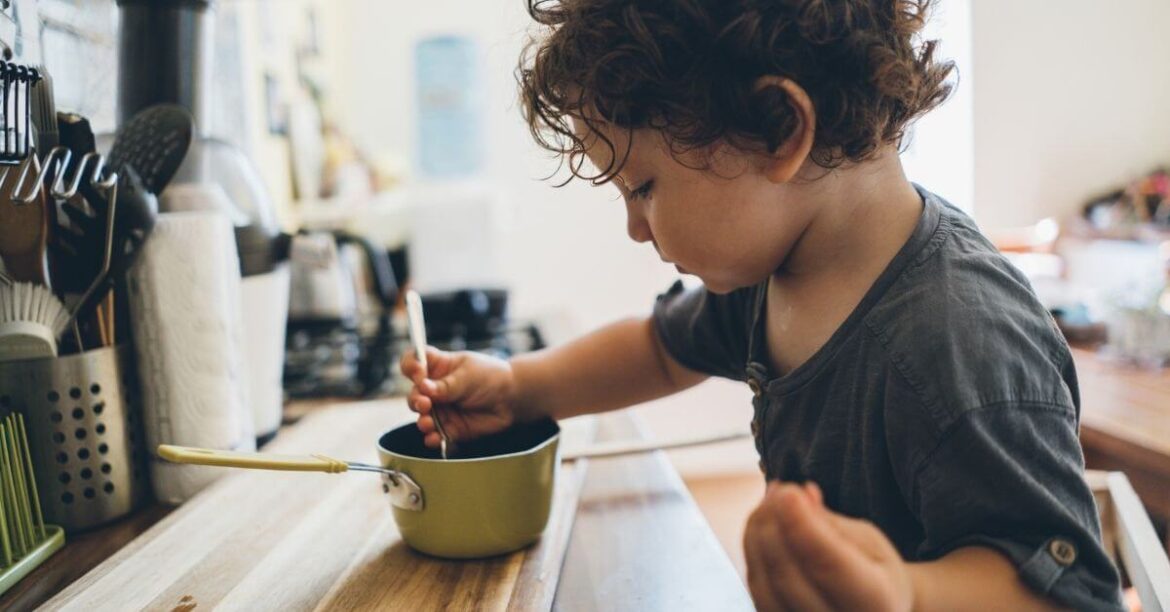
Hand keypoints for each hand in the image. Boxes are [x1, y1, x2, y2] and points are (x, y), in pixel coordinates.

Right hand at [400, 347, 518, 447]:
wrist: (510, 398)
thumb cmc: (490, 377)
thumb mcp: (468, 374)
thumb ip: (447, 385)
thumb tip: (423, 387)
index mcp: (438, 367)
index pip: (414, 362)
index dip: (411, 366)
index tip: (418, 372)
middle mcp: (434, 390)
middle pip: (414, 394)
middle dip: (416, 399)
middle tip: (425, 403)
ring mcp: (440, 410)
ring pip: (421, 417)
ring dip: (422, 421)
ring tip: (428, 422)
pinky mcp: (448, 428)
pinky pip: (434, 436)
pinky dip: (432, 439)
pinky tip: (435, 438)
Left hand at [744, 482, 913, 611]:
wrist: (874, 609)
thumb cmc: (875, 570)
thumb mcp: (869, 542)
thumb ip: (832, 523)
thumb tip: (801, 496)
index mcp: (876, 604)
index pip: (829, 566)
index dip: (802, 526)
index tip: (788, 491)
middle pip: (788, 577)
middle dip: (773, 525)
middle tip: (779, 488)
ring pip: (764, 586)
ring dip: (758, 534)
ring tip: (770, 499)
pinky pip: (757, 590)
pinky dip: (754, 551)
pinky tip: (763, 522)